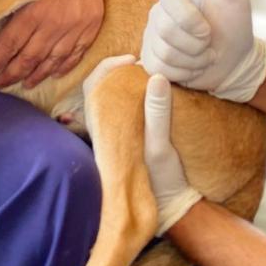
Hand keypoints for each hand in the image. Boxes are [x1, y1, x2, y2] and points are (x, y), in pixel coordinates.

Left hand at [0, 0, 105, 88]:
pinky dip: (64, 66)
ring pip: (52, 61)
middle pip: (28, 58)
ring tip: (25, 84)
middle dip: (11, 75)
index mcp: (32, 11)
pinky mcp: (90, 25)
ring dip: (37, 75)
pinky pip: (76, 53)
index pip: (8, 46)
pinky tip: (53, 73)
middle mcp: (54, 23)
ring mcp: (75, 26)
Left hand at [82, 57, 200, 235]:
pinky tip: (152, 90)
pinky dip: (137, 95)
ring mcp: (119, 133)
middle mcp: (107, 129)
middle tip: (139, 61)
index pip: (93, 85)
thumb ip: (157, 112)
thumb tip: (156, 77)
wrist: (172, 205)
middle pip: (102, 88)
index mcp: (105, 128)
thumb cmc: (163, 178)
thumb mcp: (160, 145)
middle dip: (118, 70)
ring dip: (128, 81)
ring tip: (146, 71)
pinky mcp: (132, 137)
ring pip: (114, 98)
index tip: (131, 59)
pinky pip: (127, 108)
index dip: (108, 67)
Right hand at [140, 0, 265, 102]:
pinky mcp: (150, 61)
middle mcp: (157, 14)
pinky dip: (184, 73)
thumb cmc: (235, 28)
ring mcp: (151, 38)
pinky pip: (161, 69)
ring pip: (165, 52)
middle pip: (165, 30)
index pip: (169, 0)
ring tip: (203, 56)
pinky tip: (193, 68)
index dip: (190, 20)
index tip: (208, 30)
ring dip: (193, 61)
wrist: (234, 63)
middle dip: (196, 45)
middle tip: (209, 45)